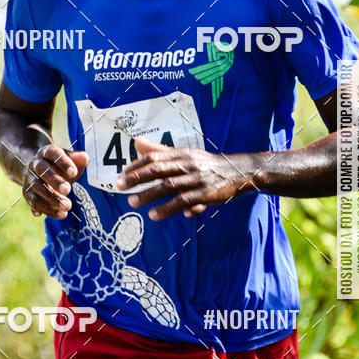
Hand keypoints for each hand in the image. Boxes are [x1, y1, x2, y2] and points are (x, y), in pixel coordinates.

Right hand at [22, 144, 87, 218]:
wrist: (37, 170)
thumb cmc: (58, 165)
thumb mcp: (68, 159)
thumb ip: (76, 159)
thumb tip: (85, 158)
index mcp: (46, 152)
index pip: (53, 154)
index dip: (63, 162)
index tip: (74, 172)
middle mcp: (35, 164)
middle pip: (42, 170)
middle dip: (55, 181)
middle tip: (68, 190)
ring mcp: (29, 179)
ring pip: (37, 188)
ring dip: (51, 199)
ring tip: (67, 207)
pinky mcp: (27, 193)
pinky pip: (34, 202)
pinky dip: (45, 210)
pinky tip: (58, 214)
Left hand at [116, 138, 252, 219]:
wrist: (238, 172)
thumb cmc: (206, 164)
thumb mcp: (184, 154)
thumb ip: (160, 151)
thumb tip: (136, 142)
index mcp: (181, 154)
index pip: (154, 158)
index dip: (136, 166)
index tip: (121, 175)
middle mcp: (187, 164)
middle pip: (158, 169)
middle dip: (137, 177)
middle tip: (120, 186)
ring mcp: (196, 179)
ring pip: (168, 186)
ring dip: (149, 194)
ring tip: (132, 202)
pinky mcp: (204, 194)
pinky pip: (183, 201)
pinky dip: (168, 208)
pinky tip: (154, 215)